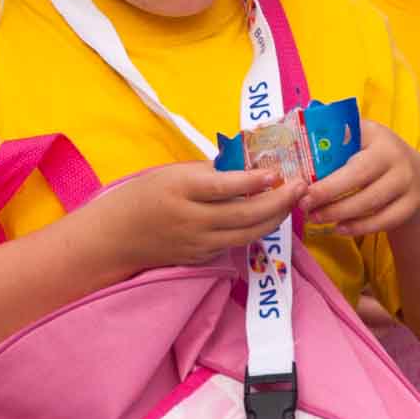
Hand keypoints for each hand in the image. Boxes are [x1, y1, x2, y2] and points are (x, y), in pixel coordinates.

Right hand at [84, 162, 303, 273]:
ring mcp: (198, 243)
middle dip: (278, 201)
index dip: (253, 181)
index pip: (223, 187)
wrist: (118, 236)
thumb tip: (247, 160)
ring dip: (275, 217)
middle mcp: (192, 220)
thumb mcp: (172, 172)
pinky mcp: (202, 258)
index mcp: (181, 190)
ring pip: (247, 233)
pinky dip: (256, 229)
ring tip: (293, 200)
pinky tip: (270, 215)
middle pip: (244, 215)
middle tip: (301, 186)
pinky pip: (236, 242)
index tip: (278, 173)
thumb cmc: (145, 195)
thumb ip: (210, 170)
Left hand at [301, 120, 419, 237]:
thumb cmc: (371, 154)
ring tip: (315, 218)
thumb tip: (294, 135)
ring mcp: (407, 182)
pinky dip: (358, 227)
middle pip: (360, 178)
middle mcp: (396, 156)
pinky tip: (338, 228)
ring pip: (370, 203)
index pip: (348, 150)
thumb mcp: (358, 138)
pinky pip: (382, 221)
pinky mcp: (410, 205)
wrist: (412, 173)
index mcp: (376, 135)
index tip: (301, 183)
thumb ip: (332, 137)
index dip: (324, 170)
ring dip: (338, 213)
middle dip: (328, 194)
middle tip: (304, 205)